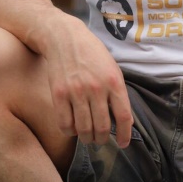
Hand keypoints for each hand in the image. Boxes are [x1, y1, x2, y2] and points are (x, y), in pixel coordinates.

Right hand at [43, 16, 132, 147]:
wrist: (64, 37)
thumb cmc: (91, 54)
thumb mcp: (112, 68)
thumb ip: (117, 93)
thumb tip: (123, 120)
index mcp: (114, 82)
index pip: (124, 117)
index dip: (124, 135)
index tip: (122, 144)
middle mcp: (96, 89)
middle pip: (102, 127)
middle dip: (102, 139)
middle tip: (100, 140)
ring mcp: (76, 92)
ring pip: (83, 129)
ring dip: (86, 138)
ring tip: (87, 137)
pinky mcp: (58, 94)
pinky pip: (64, 124)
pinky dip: (70, 132)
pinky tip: (72, 128)